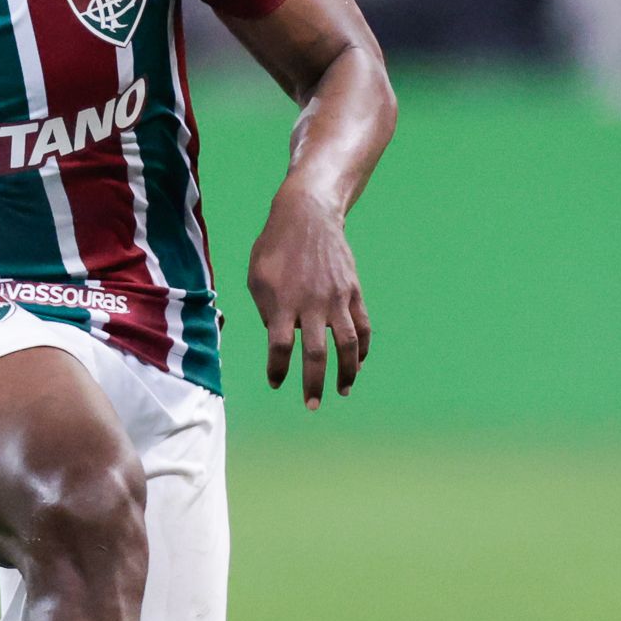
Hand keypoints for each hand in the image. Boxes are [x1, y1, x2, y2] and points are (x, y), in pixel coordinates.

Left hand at [246, 186, 370, 408]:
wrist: (308, 216)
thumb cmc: (274, 248)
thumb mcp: (257, 277)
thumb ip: (266, 310)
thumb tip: (280, 337)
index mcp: (283, 301)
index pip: (281, 346)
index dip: (278, 369)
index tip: (276, 383)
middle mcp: (312, 303)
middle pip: (316, 352)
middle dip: (313, 383)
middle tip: (311, 404)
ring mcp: (337, 298)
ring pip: (348, 344)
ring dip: (346, 372)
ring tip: (342, 390)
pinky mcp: (354, 292)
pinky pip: (363, 327)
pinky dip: (362, 349)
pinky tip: (357, 364)